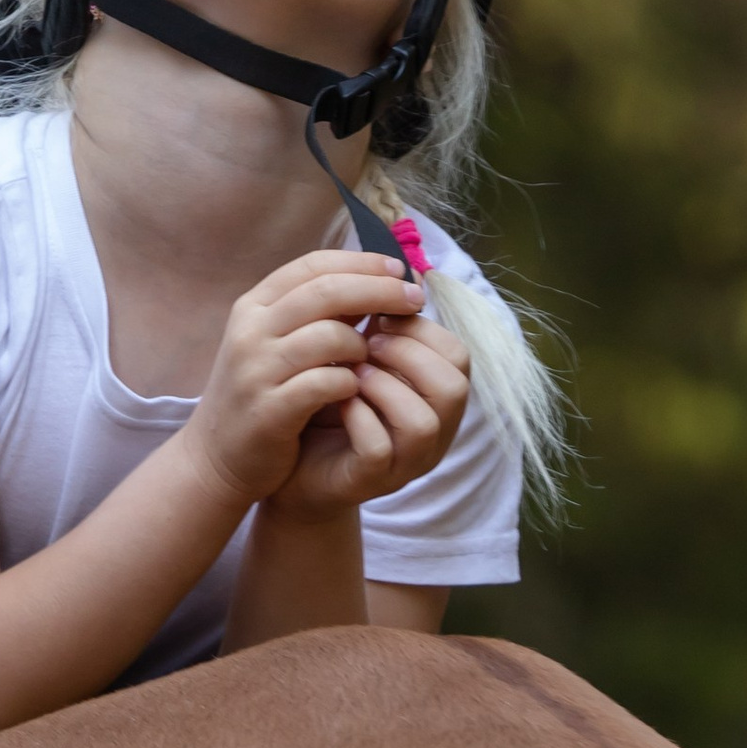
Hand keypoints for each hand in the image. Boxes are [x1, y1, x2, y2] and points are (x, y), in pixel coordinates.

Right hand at [181, 250, 437, 512]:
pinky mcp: (269, 410)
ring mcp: (256, 369)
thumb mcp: (279, 343)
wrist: (217, 457)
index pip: (313, 265)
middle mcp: (251, 330)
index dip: (361, 262)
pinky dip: (350, 383)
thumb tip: (377, 284)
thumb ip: (318, 314)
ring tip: (372, 358)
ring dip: (362, 344)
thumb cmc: (261, 393)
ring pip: (328, 336)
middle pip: (326, 291)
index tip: (398, 268)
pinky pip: (325, 384)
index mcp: (255, 305)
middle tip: (414, 300)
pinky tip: (357, 389)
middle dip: (378, 290)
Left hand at [262, 305, 471, 522]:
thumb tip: (393, 267)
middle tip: (366, 343)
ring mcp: (406, 460)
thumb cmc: (329, 400)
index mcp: (435, 395)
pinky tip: (336, 401)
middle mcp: (433, 431)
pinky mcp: (373, 480)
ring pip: (424, 421)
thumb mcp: (360, 354)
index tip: (379, 317)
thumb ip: (380, 321)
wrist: (288, 458)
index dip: (420, 328)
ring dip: (385, 386)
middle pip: (454, 386)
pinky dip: (358, 418)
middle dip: (407, 354)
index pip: (458, 353)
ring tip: (352, 372)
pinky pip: (380, 447)